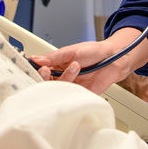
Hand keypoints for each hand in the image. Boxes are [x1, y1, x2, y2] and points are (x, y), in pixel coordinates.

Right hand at [29, 28, 147, 94]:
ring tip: (75, 66)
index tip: (33, 67)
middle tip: (46, 70)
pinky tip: (77, 79)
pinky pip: (69, 97)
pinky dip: (71, 90)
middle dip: (44, 77)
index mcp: (56, 65)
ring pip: (57, 89)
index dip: (35, 70)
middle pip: (45, 83)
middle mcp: (61, 76)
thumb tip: (35, 59)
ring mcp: (70, 86)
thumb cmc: (93, 52)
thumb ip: (53, 57)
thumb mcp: (71, 51)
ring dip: (65, 77)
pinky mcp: (79, 95)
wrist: (114, 59)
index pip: (40, 70)